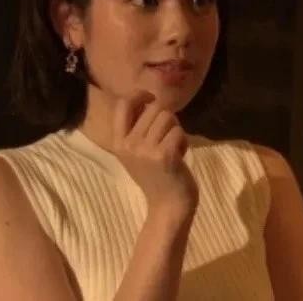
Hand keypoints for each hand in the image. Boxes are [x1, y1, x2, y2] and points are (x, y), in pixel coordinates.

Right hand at [111, 91, 198, 220]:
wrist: (168, 206)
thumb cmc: (156, 177)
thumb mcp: (138, 152)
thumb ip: (139, 128)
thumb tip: (150, 99)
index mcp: (118, 142)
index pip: (123, 104)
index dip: (140, 95)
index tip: (151, 100)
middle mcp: (128, 144)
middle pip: (155, 108)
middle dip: (168, 119)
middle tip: (168, 139)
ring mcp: (145, 150)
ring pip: (168, 117)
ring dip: (176, 130)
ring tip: (173, 148)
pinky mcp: (163, 155)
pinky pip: (179, 132)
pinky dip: (184, 142)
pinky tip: (180, 156)